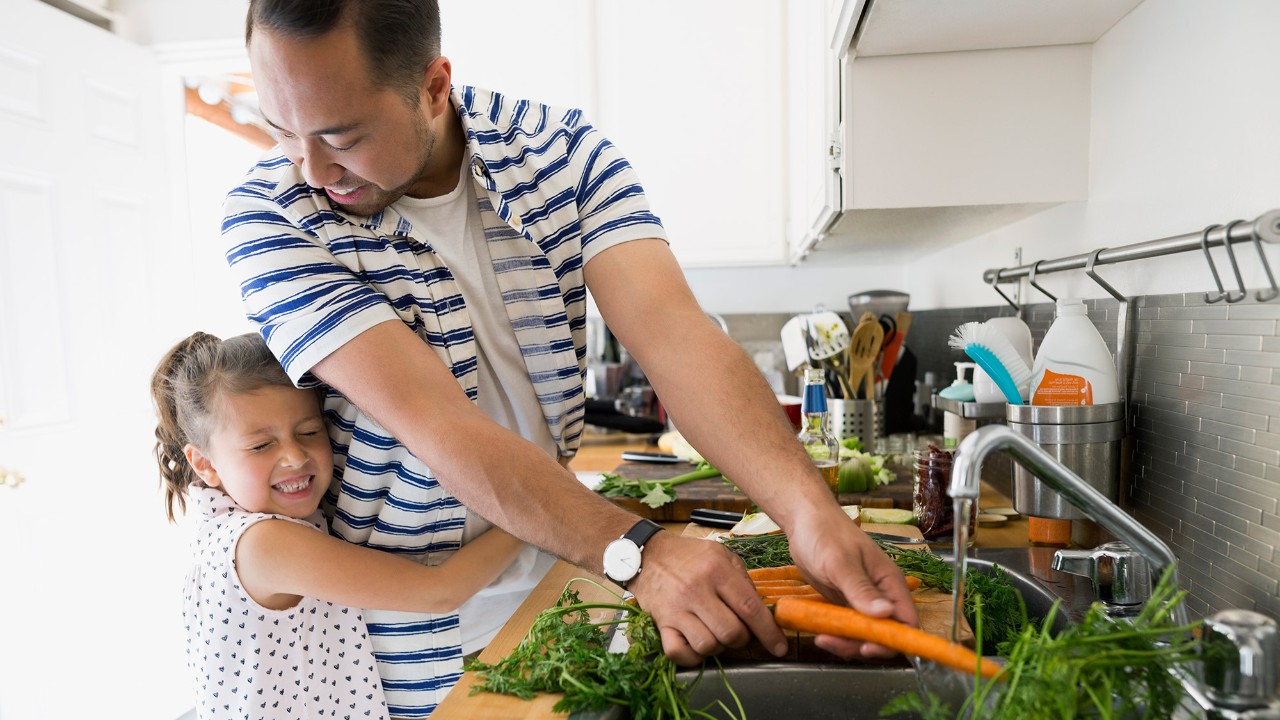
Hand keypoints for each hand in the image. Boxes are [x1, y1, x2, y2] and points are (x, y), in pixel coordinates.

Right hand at [626, 532, 786, 665]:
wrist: (646, 554)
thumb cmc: (688, 555)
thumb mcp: (721, 555)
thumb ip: (742, 579)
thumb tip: (760, 610)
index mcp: (716, 570)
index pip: (749, 607)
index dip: (768, 632)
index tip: (779, 647)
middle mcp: (696, 590)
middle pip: (731, 633)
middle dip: (742, 639)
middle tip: (739, 632)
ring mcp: (676, 608)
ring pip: (708, 646)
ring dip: (718, 647)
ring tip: (716, 634)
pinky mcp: (661, 622)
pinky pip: (679, 653)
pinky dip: (692, 657)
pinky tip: (696, 646)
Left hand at [786, 509, 918, 658]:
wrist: (805, 520)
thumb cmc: (825, 533)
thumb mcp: (840, 562)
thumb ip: (861, 589)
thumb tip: (886, 614)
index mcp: (889, 582)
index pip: (906, 620)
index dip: (894, 640)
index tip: (868, 647)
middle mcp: (881, 594)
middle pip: (886, 633)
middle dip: (864, 644)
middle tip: (835, 642)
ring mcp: (863, 599)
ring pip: (866, 633)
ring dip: (847, 643)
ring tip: (822, 638)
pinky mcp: (846, 602)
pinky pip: (849, 627)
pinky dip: (838, 635)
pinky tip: (820, 633)